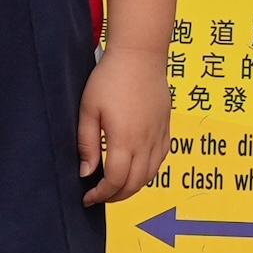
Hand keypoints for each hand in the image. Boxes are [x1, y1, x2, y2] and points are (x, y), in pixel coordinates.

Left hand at [78, 44, 168, 204]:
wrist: (140, 55)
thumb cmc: (110, 78)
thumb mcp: (88, 109)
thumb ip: (87, 143)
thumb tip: (87, 172)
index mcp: (124, 139)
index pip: (115, 180)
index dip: (101, 194)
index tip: (88, 197)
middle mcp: (145, 142)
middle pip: (134, 184)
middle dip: (115, 196)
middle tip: (99, 196)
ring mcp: (158, 135)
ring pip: (149, 175)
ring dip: (132, 187)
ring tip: (115, 187)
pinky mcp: (166, 128)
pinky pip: (160, 159)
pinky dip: (148, 172)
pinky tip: (136, 170)